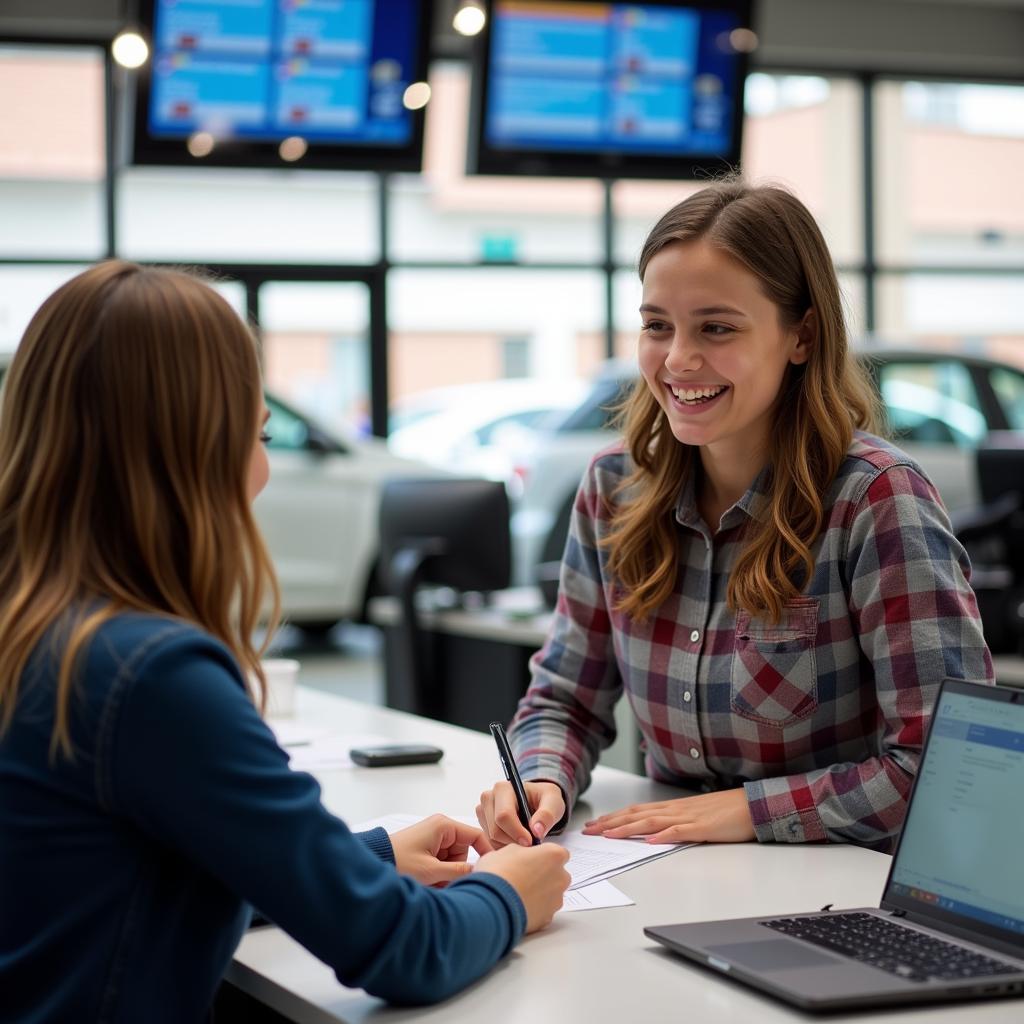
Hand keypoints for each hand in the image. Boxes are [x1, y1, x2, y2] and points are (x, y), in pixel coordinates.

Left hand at [390, 814, 492, 886]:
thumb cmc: (399, 862)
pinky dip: (437, 875)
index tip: (490, 869)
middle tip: (441, 881)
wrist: (373, 863)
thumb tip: (479, 872)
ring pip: (452, 862)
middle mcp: (441, 829)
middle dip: (455, 871)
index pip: (475, 836)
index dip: (485, 852)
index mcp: (444, 826)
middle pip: (463, 853)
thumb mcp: (431, 871)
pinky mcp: (427, 849)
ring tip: (430, 882)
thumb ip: (458, 872)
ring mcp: (434, 839)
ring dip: (445, 875)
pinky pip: (442, 864)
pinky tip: (426, 882)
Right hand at [473, 843, 570, 932]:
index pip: (558, 852)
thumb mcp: (507, 850)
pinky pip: (544, 910)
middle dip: (544, 875)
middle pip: (558, 874)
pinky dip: (534, 909)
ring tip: (518, 893)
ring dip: (540, 893)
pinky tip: (518, 906)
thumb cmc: (498, 873)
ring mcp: (556, 900)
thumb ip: (523, 851)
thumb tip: (523, 855)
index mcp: (554, 855)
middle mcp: (561, 877)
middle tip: (523, 876)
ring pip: (552, 894)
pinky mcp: (548, 918)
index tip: (532, 859)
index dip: (543, 856)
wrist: (492, 904)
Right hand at [476, 780, 565, 847]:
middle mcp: (489, 797)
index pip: (503, 815)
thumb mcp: (553, 802)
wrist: (537, 802)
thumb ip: (547, 814)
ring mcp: (483, 811)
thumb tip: (536, 830)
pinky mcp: (482, 823)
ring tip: (524, 841)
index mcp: (503, 788)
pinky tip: (516, 841)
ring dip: (509, 845)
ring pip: (491, 838)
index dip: (516, 832)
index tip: (531, 841)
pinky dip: (503, 846)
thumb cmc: (544, 799)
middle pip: (495, 829)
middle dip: (513, 841)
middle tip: (530, 844)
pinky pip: (490, 842)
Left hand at [581, 788, 755, 843]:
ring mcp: (688, 818)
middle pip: (637, 815)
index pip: (636, 811)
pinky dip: (664, 835)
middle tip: (589, 831)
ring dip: (628, 829)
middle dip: (611, 823)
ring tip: (609, 835)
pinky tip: (650, 841)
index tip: (595, 825)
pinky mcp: (703, 828)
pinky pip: (680, 832)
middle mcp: (675, 810)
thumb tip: (654, 833)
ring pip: (652, 822)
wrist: (752, 805)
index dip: (614, 817)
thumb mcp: (695, 816)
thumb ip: (675, 822)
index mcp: (672, 807)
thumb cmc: (725, 812)